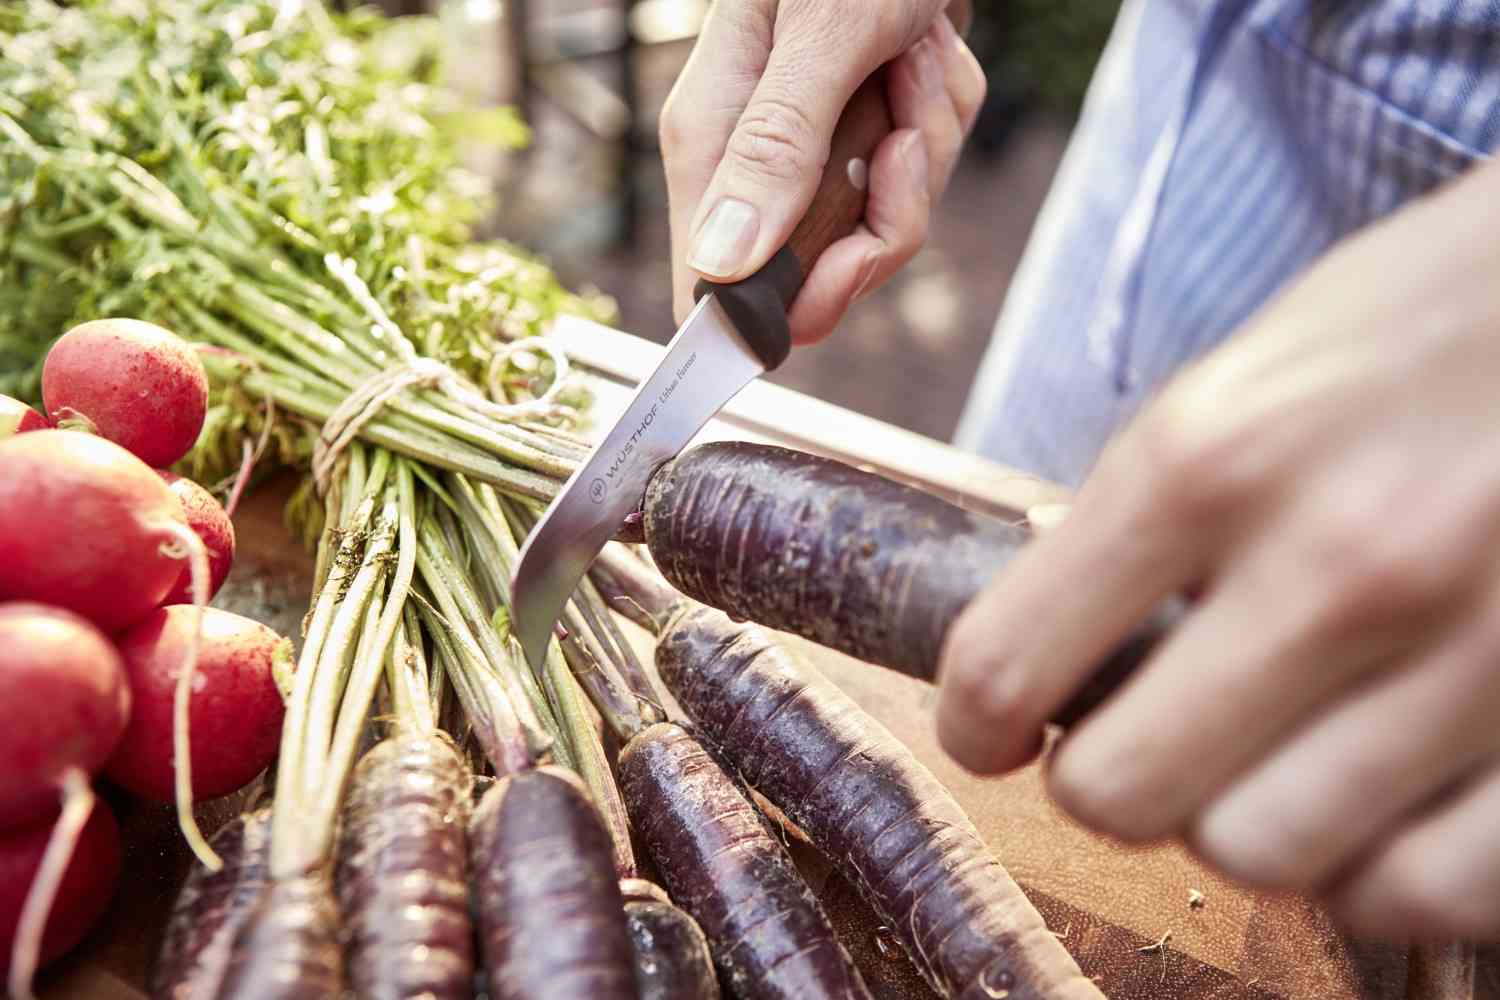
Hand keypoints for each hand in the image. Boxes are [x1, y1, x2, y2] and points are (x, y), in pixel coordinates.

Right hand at [661, 0, 985, 343]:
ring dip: (926, 145)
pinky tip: (929, 49)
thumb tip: (723, 265)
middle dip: (886, 214)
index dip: (780, 310)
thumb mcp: (822, 37)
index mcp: (714, 142)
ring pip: (883, 222)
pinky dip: (942, 113)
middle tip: (901, 138)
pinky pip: (919, 171)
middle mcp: (756, 158)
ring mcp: (813, 146)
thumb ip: (775, 146)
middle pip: (820, 270)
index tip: (839, 282)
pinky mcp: (864, 129)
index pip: (716, 284)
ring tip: (917, 58)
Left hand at [937, 158, 1499, 939]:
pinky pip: (1420, 890)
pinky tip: (1366, 800)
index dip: (976, 723)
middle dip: (1105, 777)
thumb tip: (1052, 646)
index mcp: (1213, 455)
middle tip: (1133, 739)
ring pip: (1262, 854)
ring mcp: (1473, 653)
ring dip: (1236, 819)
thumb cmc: (1424, 325)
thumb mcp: (1248, 375)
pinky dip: (1370, 868)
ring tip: (1260, 757)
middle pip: (1124, 792)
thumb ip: (1146, 513)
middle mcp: (1339, 564)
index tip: (988, 731)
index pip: (1011, 663)